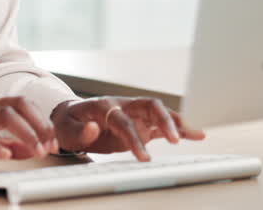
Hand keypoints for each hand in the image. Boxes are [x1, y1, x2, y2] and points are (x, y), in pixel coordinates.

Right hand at [0, 96, 58, 169]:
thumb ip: (7, 144)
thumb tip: (32, 150)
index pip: (22, 103)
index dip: (41, 119)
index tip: (52, 139)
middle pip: (17, 106)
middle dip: (39, 124)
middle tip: (49, 144)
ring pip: (2, 116)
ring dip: (25, 133)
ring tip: (37, 150)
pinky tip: (5, 154)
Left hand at [51, 96, 204, 160]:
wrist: (71, 118)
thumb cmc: (69, 123)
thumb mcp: (66, 128)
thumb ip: (80, 131)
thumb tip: (94, 128)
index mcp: (104, 105)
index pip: (123, 120)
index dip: (134, 138)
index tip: (144, 157)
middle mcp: (123, 105)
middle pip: (149, 106)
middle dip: (165, 120)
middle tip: (176, 139)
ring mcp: (134, 113)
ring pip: (160, 112)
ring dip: (177, 122)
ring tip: (197, 134)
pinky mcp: (141, 124)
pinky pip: (162, 125)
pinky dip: (178, 129)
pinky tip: (195, 135)